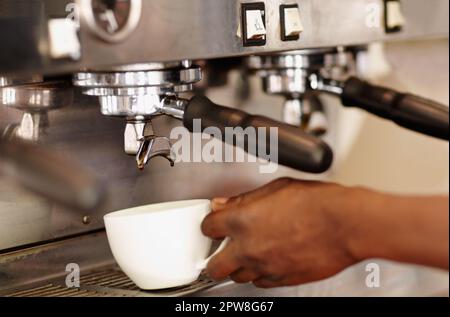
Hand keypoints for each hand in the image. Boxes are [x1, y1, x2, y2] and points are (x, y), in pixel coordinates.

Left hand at [202, 178, 361, 287]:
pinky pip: (261, 282)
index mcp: (241, 220)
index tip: (214, 223)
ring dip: (238, 267)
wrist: (345, 224)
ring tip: (247, 254)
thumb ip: (245, 199)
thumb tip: (226, 203)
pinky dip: (260, 274)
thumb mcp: (275, 188)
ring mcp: (264, 266)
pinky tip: (268, 261)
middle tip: (219, 251)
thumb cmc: (316, 203)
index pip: (208, 226)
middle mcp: (248, 247)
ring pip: (237, 277)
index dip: (210, 224)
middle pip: (214, 266)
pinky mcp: (282, 279)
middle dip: (213, 259)